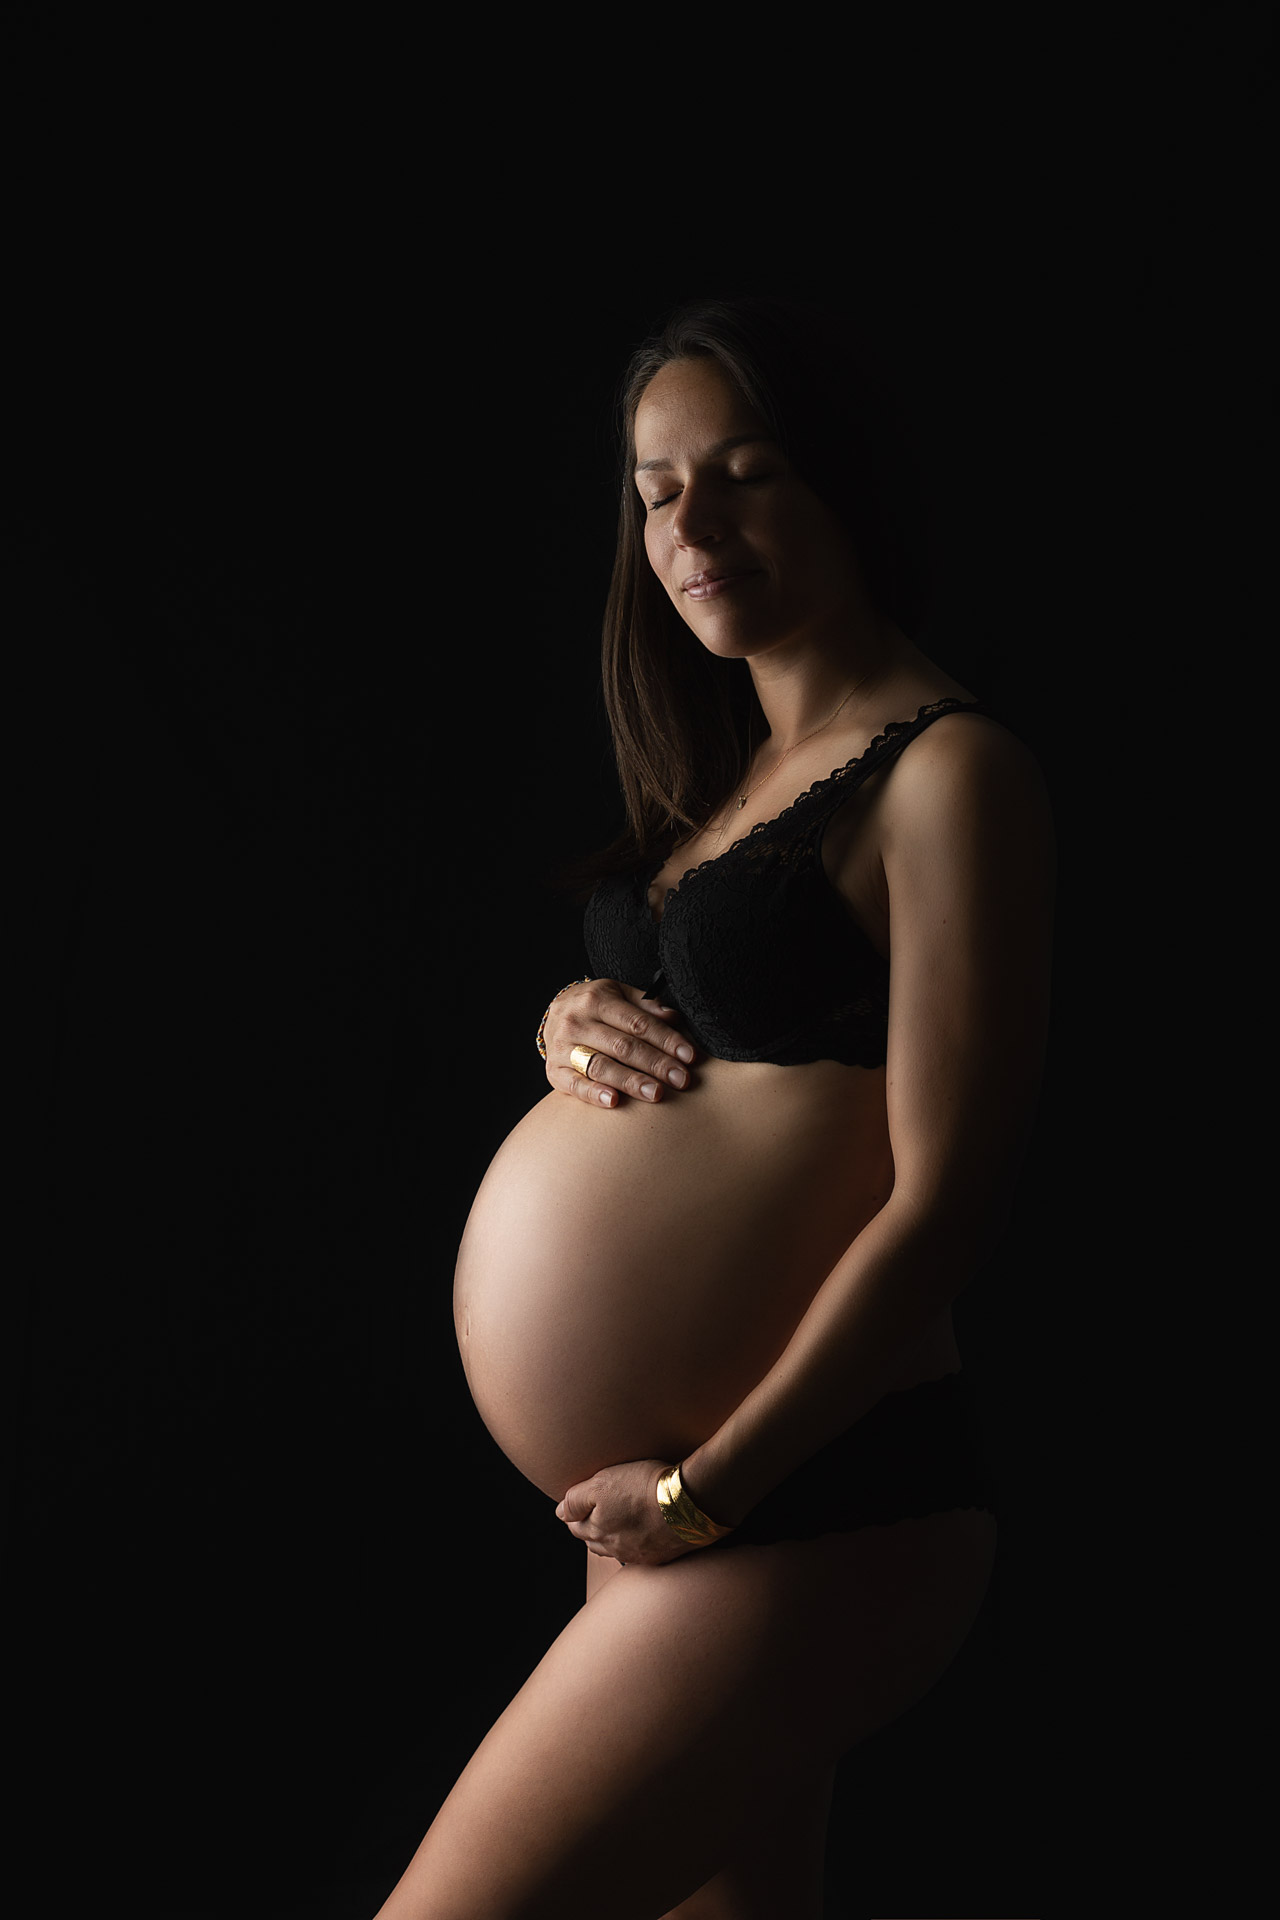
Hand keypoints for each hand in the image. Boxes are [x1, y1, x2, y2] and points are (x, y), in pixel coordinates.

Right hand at [544, 978, 697, 1107]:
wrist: (555, 1015)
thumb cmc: (596, 1007)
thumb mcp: (618, 995)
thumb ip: (646, 1006)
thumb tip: (674, 1018)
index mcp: (597, 999)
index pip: (638, 1022)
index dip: (666, 1040)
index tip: (689, 1056)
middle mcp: (577, 1022)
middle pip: (623, 1046)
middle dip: (656, 1064)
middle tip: (681, 1079)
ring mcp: (562, 1048)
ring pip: (601, 1066)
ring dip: (631, 1081)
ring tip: (655, 1093)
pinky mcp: (554, 1071)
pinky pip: (575, 1085)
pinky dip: (594, 1093)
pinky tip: (614, 1101)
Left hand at [555, 1459, 694, 1565]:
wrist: (689, 1502)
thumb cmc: (643, 1488)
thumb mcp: (601, 1484)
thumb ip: (576, 1499)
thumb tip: (559, 1513)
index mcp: (598, 1531)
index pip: (576, 1527)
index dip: (574, 1515)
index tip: (576, 1506)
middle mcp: (616, 1549)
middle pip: (595, 1542)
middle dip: (591, 1529)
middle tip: (594, 1515)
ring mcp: (641, 1555)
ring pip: (618, 1550)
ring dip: (615, 1538)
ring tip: (618, 1525)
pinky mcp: (664, 1555)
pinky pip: (643, 1553)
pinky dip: (639, 1543)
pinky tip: (645, 1533)